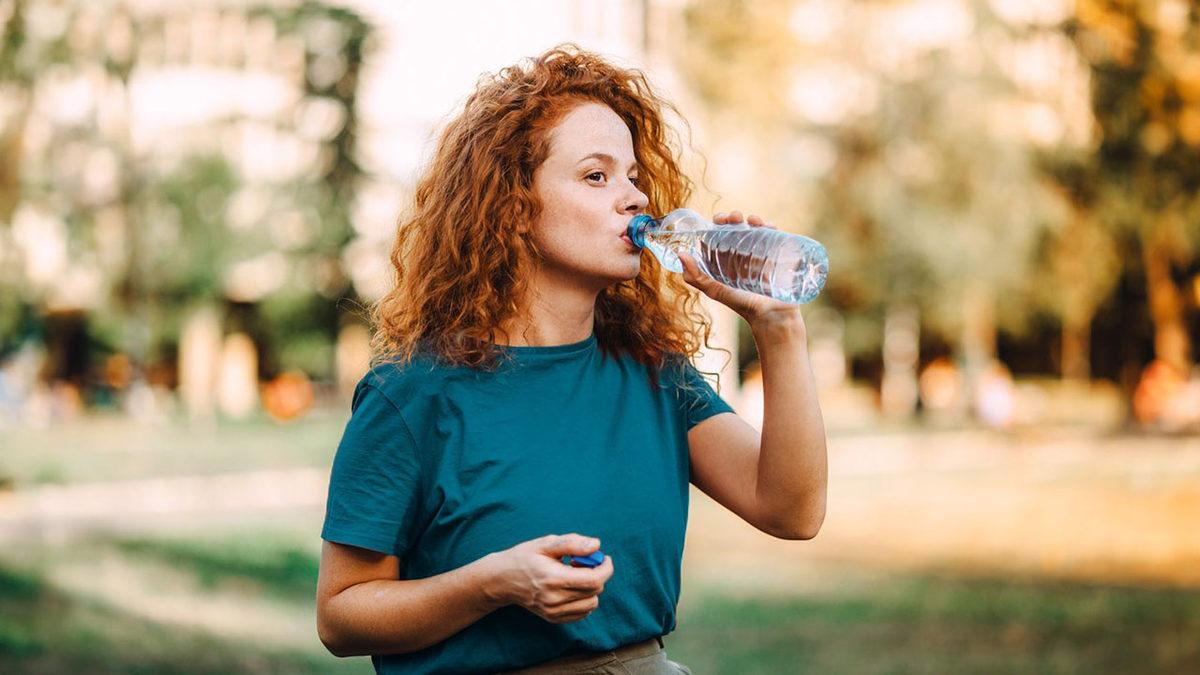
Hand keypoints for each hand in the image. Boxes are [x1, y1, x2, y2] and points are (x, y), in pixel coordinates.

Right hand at [487, 533, 613, 623]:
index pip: (594, 580)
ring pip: (591, 604)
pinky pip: (582, 612)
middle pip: (595, 591)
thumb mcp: (546, 544)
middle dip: (598, 575)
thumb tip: (596, 546)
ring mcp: (553, 611)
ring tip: (575, 576)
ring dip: (591, 589)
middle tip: (584, 563)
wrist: (502, 580)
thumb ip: (572, 543)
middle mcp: (554, 599)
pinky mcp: (553, 618)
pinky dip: (584, 600)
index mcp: (553, 578)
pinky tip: (572, 588)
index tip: (604, 558)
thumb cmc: (525, 557)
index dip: (606, 568)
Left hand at [677, 210, 805, 327]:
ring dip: (751, 219)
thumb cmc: (742, 304)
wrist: (771, 315)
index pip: (718, 234)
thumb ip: (696, 277)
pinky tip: (766, 226)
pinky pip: (772, 234)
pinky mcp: (775, 252)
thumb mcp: (715, 290)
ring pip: (753, 228)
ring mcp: (759, 252)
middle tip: (732, 218)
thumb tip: (680, 254)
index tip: (717, 220)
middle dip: (732, 218)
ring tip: (750, 220)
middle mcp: (740, 253)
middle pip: (735, 227)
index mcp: (724, 259)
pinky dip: (769, 226)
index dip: (716, 223)